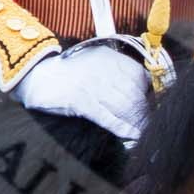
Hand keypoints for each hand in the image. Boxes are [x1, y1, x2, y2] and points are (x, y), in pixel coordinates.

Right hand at [14, 40, 149, 139]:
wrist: (37, 74)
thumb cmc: (70, 72)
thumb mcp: (97, 62)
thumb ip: (117, 72)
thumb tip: (144, 90)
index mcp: (110, 57)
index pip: (141, 76)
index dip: (150, 95)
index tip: (156, 108)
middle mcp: (104, 69)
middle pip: (135, 94)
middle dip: (145, 113)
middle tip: (152, 126)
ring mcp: (93, 85)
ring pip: (124, 106)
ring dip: (137, 123)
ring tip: (145, 134)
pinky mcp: (81, 101)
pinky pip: (107, 117)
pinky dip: (122, 127)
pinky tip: (132, 136)